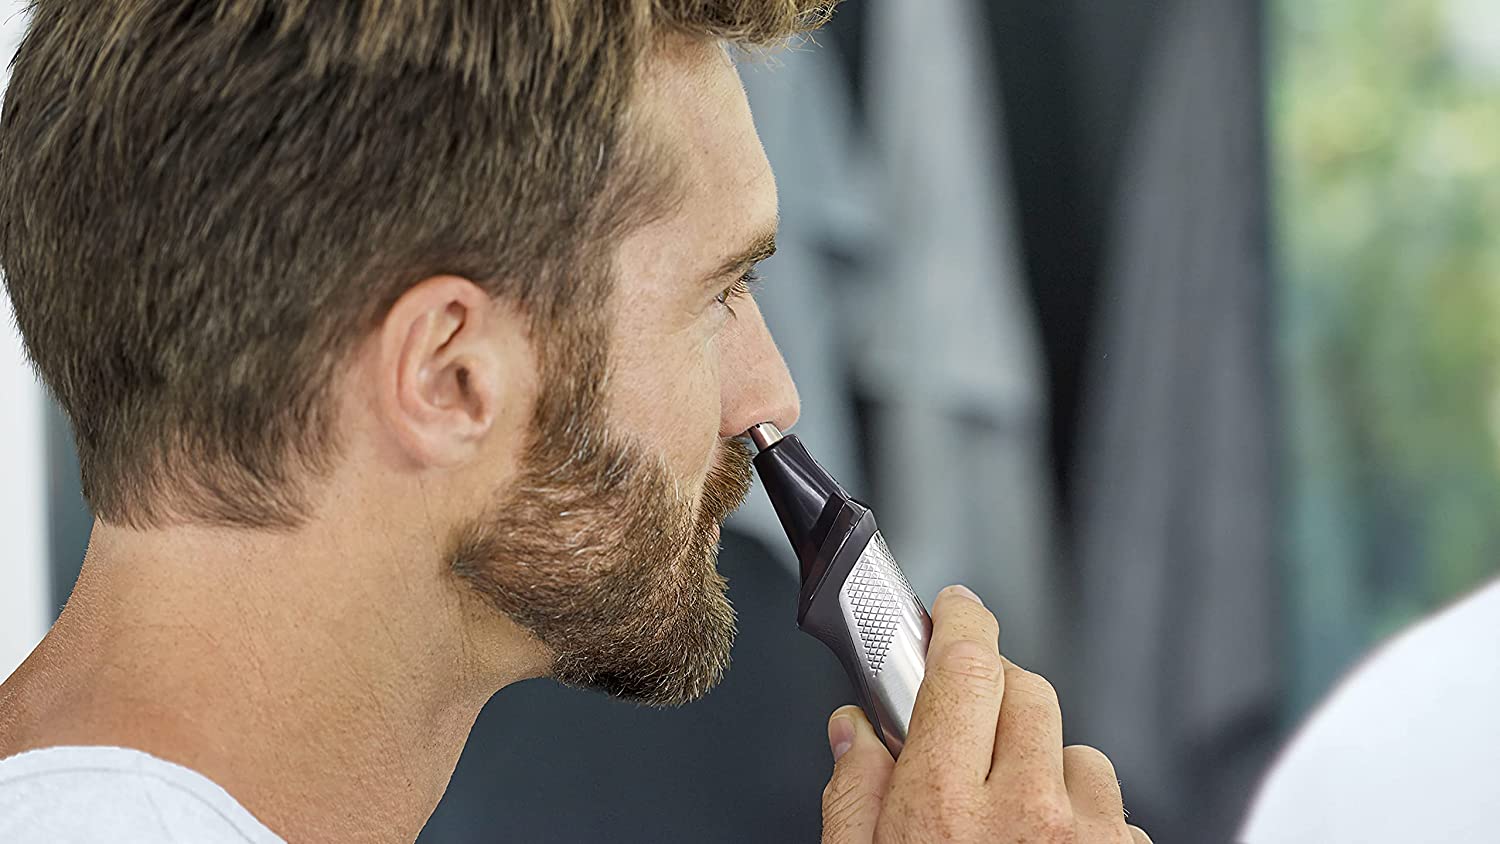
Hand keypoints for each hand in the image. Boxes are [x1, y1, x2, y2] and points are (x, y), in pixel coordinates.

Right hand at [820, 585, 1149, 843]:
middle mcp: (1026, 814)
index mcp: (943, 810)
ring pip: (1077, 752)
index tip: (957, 608)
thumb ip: (852, 801)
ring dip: (1044, 767)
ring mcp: (1088, 838)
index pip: (964, 668)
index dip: (962, 622)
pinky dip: (1084, 820)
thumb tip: (854, 738)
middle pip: (1026, 691)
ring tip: (1010, 820)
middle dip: (995, 697)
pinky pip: (1113, 809)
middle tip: (966, 738)